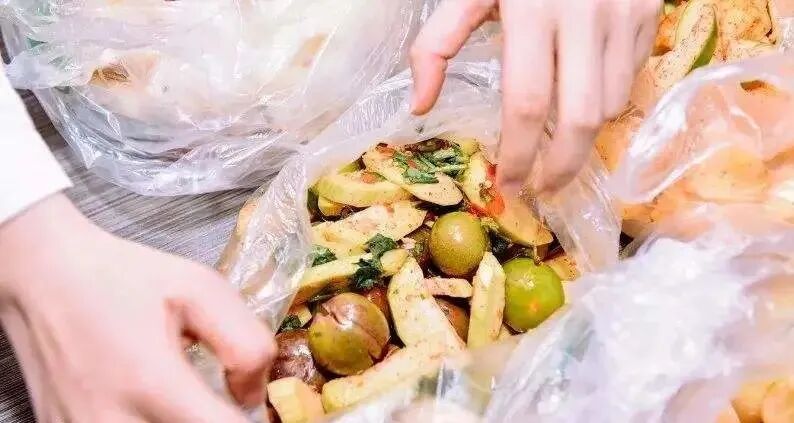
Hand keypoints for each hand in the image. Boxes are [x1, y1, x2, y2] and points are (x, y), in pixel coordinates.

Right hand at [0, 194, 275, 421]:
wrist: (43, 275)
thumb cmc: (123, 277)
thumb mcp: (201, 289)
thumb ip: (246, 345)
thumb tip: (253, 397)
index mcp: (152, 384)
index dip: (248, 419)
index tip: (246, 402)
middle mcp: (113, 422)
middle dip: (213, 420)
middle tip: (214, 396)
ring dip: (182, 422)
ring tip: (183, 396)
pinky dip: (148, 422)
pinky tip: (152, 402)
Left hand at [411, 0, 659, 194]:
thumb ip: (435, 44)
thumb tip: (419, 106)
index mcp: (532, 11)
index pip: (526, 103)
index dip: (517, 154)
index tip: (507, 185)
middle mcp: (585, 16)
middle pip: (581, 118)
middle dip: (561, 167)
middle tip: (543, 190)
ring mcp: (625, 14)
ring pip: (612, 104)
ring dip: (583, 136)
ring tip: (557, 148)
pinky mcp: (649, 13)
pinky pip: (630, 77)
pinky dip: (606, 101)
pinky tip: (581, 102)